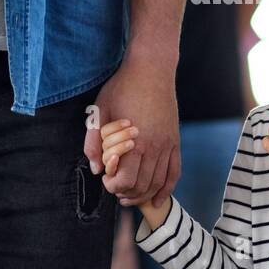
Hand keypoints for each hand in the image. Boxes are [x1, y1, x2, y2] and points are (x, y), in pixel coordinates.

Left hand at [83, 57, 179, 207]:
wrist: (152, 69)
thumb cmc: (123, 88)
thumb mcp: (99, 111)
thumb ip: (93, 143)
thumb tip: (96, 170)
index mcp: (134, 141)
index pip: (125, 180)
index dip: (113, 186)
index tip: (105, 179)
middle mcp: (154, 147)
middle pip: (141, 186)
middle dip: (126, 193)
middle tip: (115, 189)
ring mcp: (167, 145)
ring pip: (158, 183)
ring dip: (143, 195)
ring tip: (130, 196)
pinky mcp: (175, 141)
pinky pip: (174, 172)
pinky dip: (167, 189)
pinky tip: (157, 199)